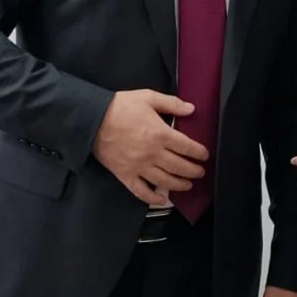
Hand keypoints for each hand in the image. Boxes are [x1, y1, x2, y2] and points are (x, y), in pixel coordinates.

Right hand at [92, 89, 207, 205]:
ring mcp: (139, 166)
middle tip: (200, 172)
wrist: (92, 119)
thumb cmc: (119, 107)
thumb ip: (171, 103)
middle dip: (193, 171)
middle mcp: (153, 153)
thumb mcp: (147, 97)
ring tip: (187, 185)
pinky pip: (141, 191)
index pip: (187, 147)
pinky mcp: (125, 175)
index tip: (204, 155)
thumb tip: (191, 109)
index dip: (199, 152)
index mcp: (160, 134)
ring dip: (179, 184)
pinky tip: (162, 199)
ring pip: (164, 181)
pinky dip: (152, 198)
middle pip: (179, 166)